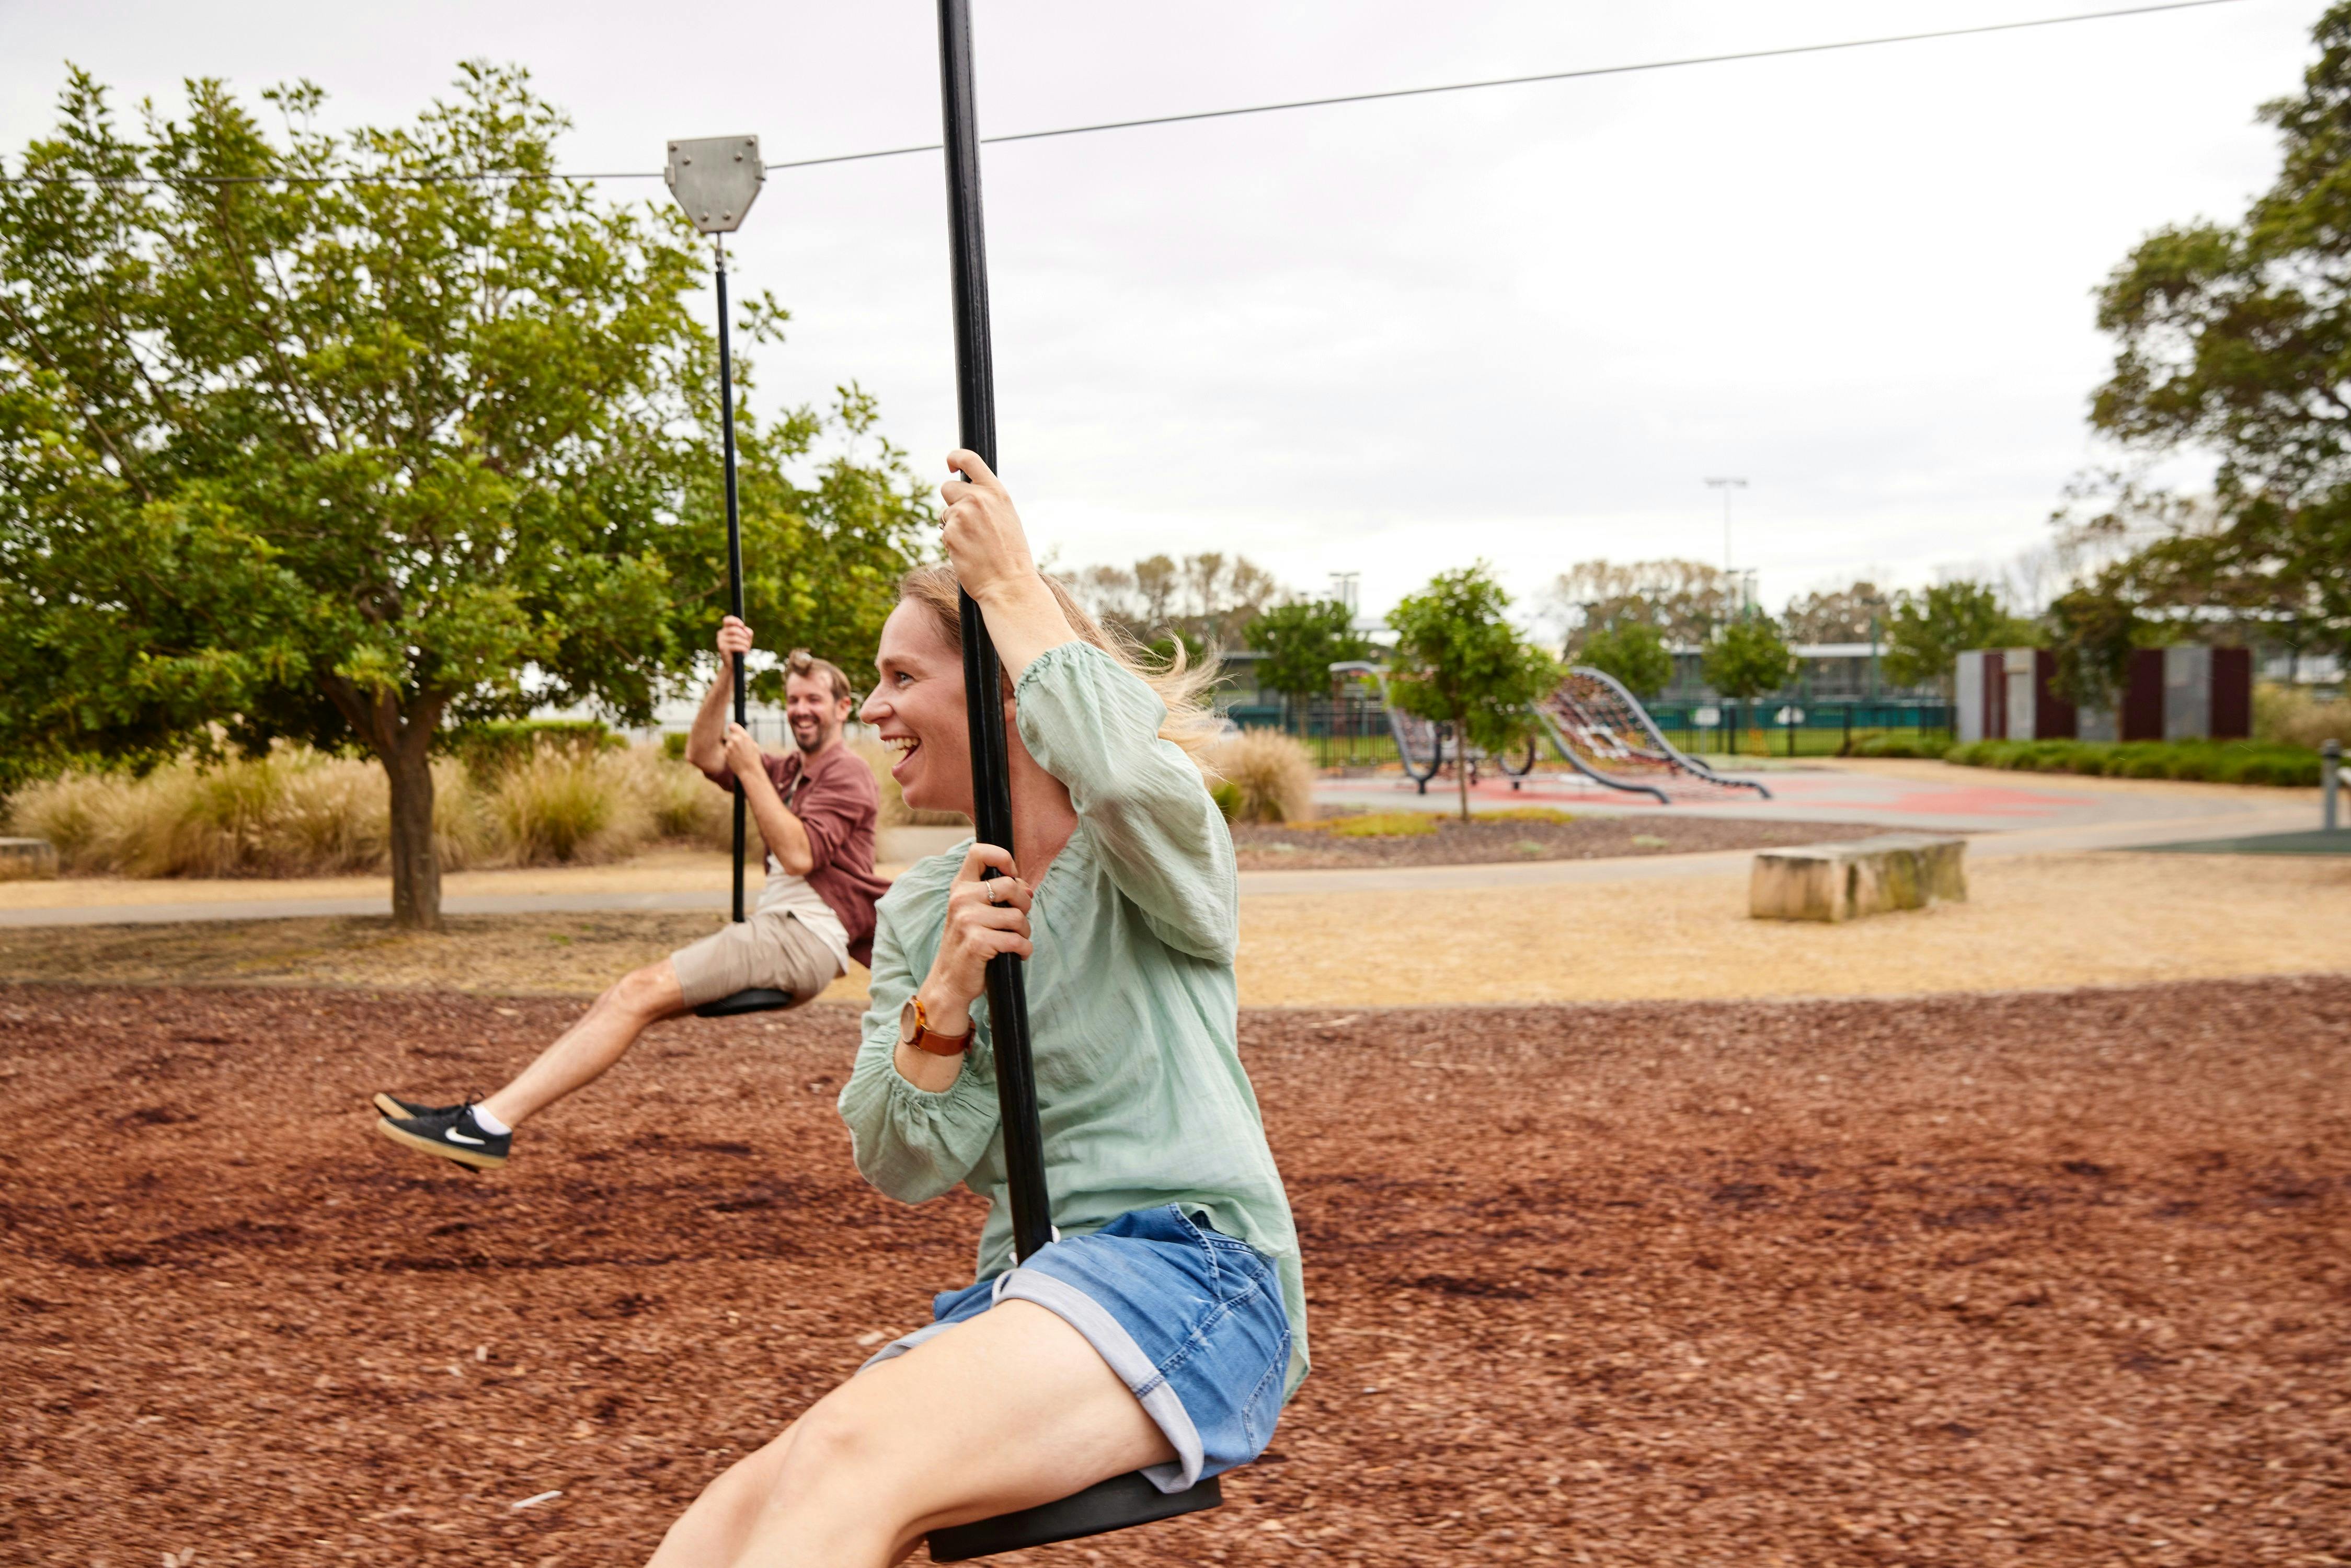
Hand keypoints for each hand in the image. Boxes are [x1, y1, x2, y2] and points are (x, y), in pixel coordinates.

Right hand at [716, 615, 754, 657]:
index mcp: (725, 629)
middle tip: (749, 642)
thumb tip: (746, 631)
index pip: (727, 620)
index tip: (742, 625)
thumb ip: (748, 632)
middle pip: (734, 629)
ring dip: (745, 643)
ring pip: (736, 638)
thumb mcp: (746, 639)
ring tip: (747, 648)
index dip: (734, 620)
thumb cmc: (740, 649)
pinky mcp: (722, 648)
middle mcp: (721, 634)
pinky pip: (735, 646)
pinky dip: (743, 648)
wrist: (733, 664)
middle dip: (744, 636)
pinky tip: (745, 652)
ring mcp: (720, 641)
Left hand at [722, 722, 764, 779]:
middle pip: (730, 735)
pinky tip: (736, 758)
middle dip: (733, 740)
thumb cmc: (754, 758)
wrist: (750, 770)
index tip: (733, 730)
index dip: (733, 728)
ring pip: (728, 743)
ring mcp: (730, 746)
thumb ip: (745, 737)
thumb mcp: (753, 744)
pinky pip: (726, 750)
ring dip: (731, 747)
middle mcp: (736, 739)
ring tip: (739, 754)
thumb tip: (737, 732)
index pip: (733, 726)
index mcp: (744, 736)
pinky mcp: (726, 753)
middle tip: (739, 748)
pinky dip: (729, 753)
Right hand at [921, 843, 1033, 1022]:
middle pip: (1011, 886)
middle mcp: (960, 899)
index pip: (979, 852)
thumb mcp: (974, 913)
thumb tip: (1027, 887)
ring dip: (1025, 932)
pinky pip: (1018, 940)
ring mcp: (967, 920)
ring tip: (1015, 941)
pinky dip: (1024, 950)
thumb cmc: (967, 945)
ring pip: (1018, 916)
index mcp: (960, 887)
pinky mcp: (977, 942)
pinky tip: (1016, 955)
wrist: (949, 982)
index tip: (1011, 876)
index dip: (1003, 858)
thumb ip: (996, 895)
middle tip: (1018, 921)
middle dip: (1025, 904)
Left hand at [939, 450, 1036, 604]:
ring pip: (944, 514)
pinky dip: (952, 543)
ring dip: (952, 526)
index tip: (950, 463)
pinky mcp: (949, 533)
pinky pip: (943, 533)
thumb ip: (987, 502)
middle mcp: (978, 498)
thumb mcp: (1006, 518)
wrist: (1009, 584)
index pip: (969, 459)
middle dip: (952, 503)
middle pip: (948, 488)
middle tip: (967, 523)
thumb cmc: (1011, 556)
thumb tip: (965, 496)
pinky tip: (968, 554)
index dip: (955, 457)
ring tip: (973, 544)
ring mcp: (961, 515)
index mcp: (996, 492)